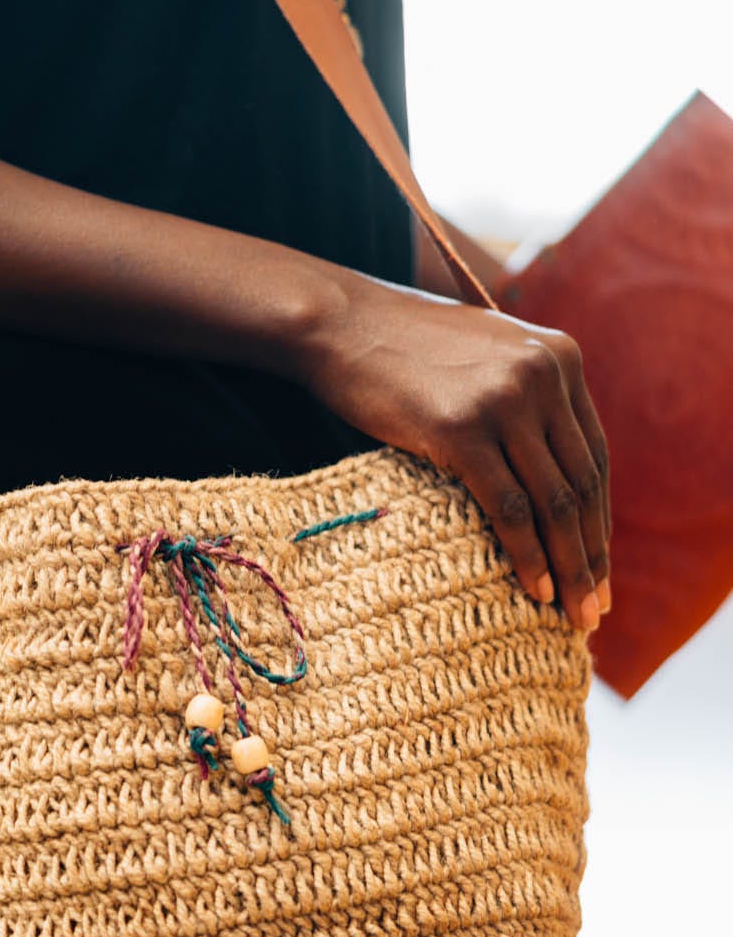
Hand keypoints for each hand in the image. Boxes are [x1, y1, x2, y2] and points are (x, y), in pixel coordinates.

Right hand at [296, 277, 610, 630]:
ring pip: (554, 502)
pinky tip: (535, 588)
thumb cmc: (400, 347)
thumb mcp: (484, 353)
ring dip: (570, 566)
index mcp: (560, 354)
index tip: (599, 565)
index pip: (593, 454)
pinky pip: (509, 506)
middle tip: (597, 607)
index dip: (599, 518)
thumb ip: (523, 392)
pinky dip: (528, 554)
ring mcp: (504, 400)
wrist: (337, 322)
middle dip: (592, 553)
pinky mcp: (462, 429)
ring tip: (574, 613)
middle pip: (583, 483)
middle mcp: (543, 374)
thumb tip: (543, 460)